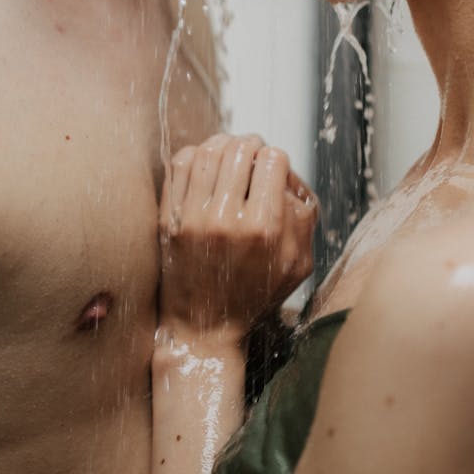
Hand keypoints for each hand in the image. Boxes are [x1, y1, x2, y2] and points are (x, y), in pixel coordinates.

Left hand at [158, 134, 317, 343]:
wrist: (203, 329)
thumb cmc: (255, 295)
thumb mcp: (298, 264)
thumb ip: (304, 217)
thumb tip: (288, 177)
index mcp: (265, 229)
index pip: (273, 160)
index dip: (277, 159)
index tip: (273, 171)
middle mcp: (227, 220)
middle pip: (241, 149)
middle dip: (251, 145)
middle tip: (252, 155)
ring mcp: (193, 218)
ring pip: (209, 150)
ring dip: (223, 143)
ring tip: (229, 153)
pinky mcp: (169, 220)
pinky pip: (179, 165)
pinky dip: (194, 154)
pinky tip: (203, 164)